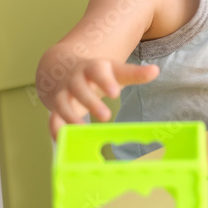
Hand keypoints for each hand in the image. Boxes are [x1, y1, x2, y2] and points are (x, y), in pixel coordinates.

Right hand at [43, 59, 158, 139]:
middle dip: (91, 102)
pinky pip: (52, 118)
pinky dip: (55, 128)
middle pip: (79, 88)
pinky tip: (63, 140)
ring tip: (84, 130)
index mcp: (92, 68)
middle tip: (106, 117)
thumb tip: (155, 70)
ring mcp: (63, 93)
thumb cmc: (99, 74)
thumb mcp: (116, 71)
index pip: (97, 71)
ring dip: (71, 116)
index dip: (105, 81)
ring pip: (62, 103)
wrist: (64, 69)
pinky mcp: (55, 107)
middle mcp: (75, 79)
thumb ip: (134, 73)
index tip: (115, 93)